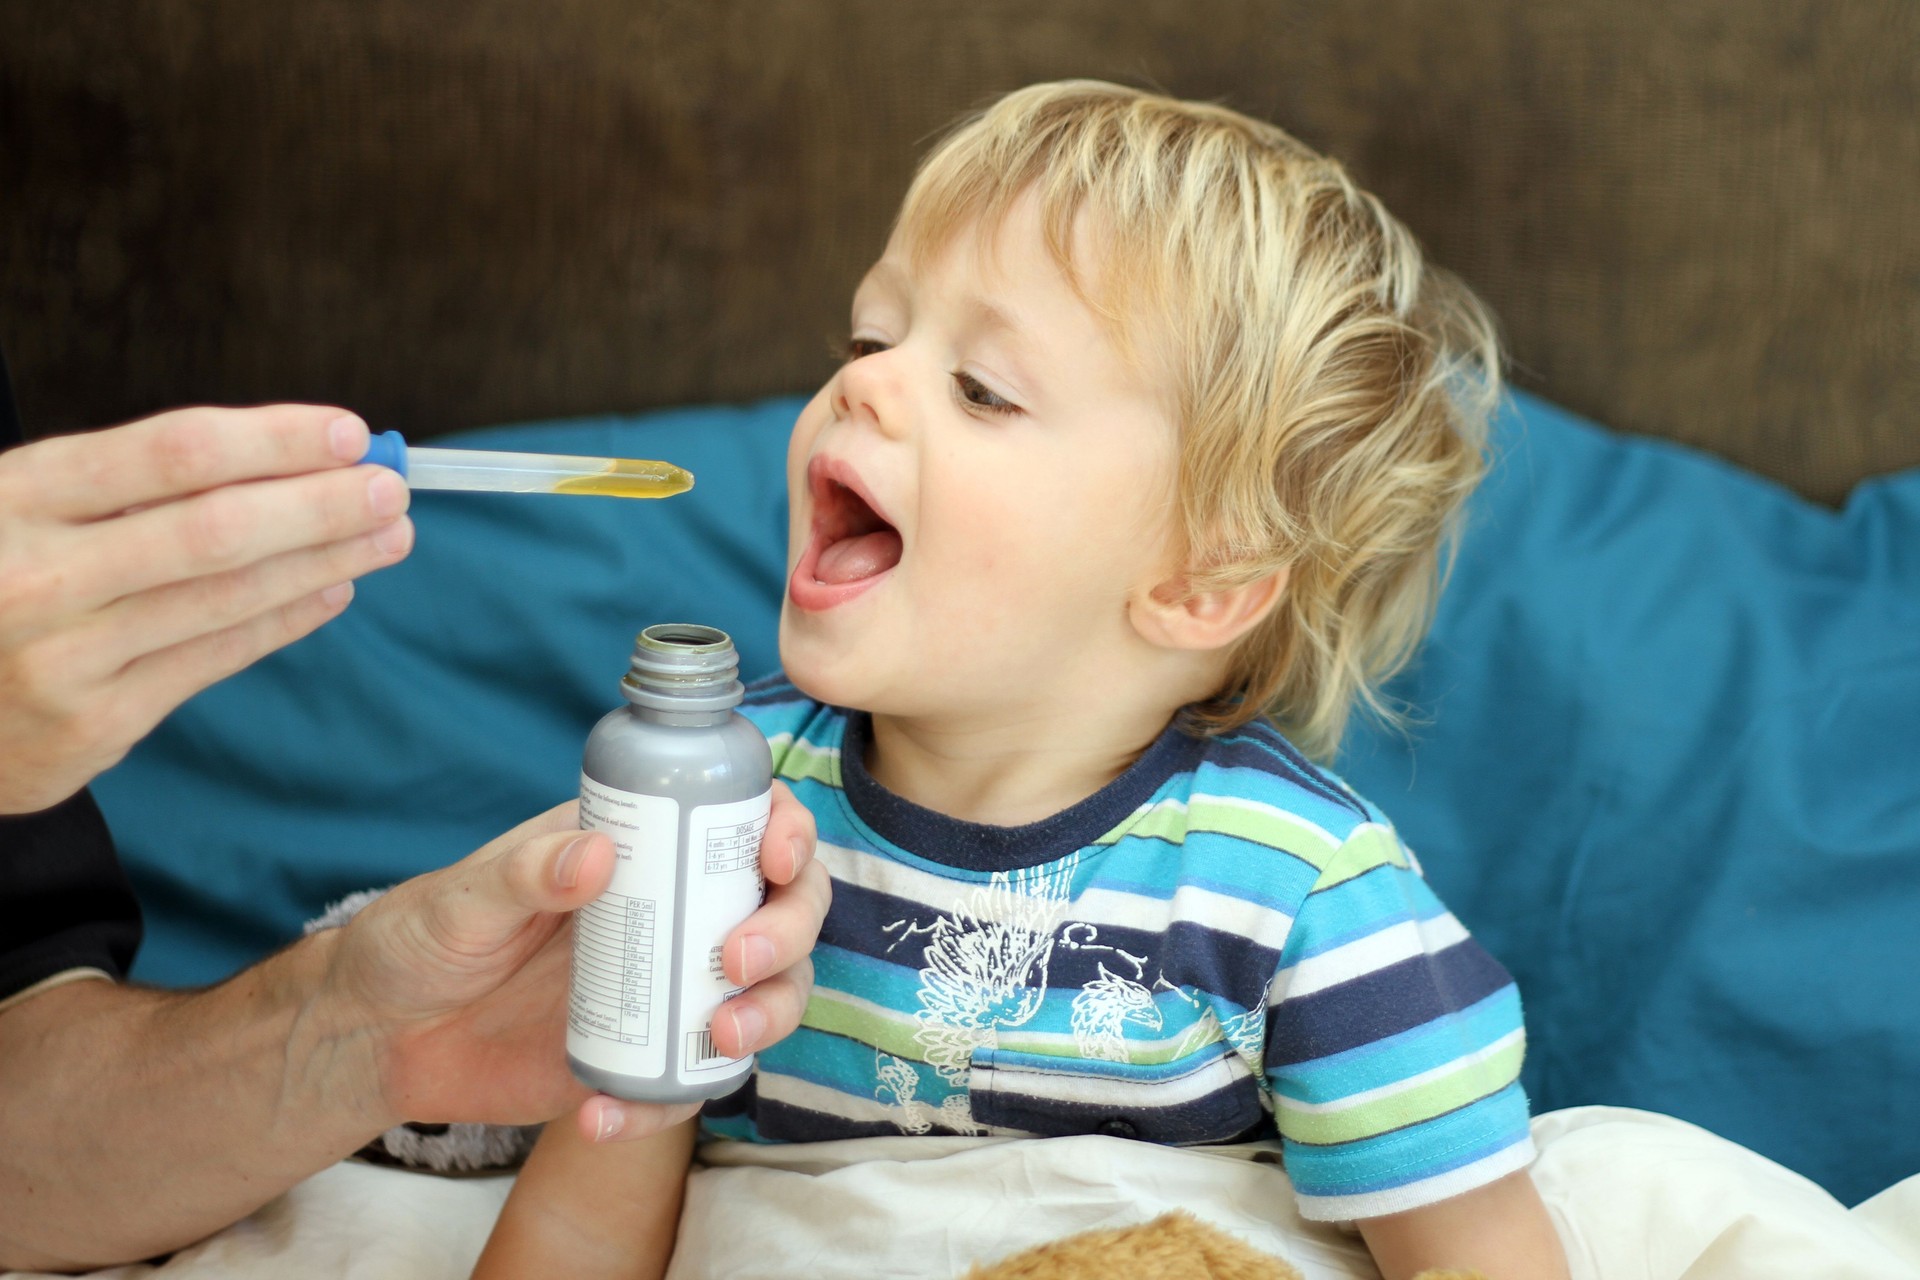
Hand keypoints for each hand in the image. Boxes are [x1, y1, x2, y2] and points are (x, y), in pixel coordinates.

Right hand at [0, 404, 412, 812]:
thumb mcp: (26, 506)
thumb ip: (132, 481)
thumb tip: (293, 456)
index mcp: (19, 496)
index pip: (175, 453)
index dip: (275, 440)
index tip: (350, 433)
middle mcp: (36, 575)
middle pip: (216, 529)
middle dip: (321, 505)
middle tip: (393, 488)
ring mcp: (63, 657)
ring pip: (227, 598)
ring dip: (325, 561)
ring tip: (387, 535)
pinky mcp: (92, 724)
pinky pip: (215, 659)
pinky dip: (285, 620)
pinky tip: (334, 590)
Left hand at [321, 784, 828, 1142]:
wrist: (379, 1037)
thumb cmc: (420, 939)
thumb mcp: (463, 897)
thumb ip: (524, 873)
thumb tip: (597, 853)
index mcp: (641, 850)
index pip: (741, 824)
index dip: (787, 830)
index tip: (776, 857)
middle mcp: (672, 914)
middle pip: (780, 912)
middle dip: (787, 933)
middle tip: (738, 962)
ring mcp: (665, 991)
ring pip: (765, 996)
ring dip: (768, 1016)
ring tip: (718, 1039)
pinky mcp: (641, 1063)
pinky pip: (687, 1085)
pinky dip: (663, 1106)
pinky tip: (602, 1116)